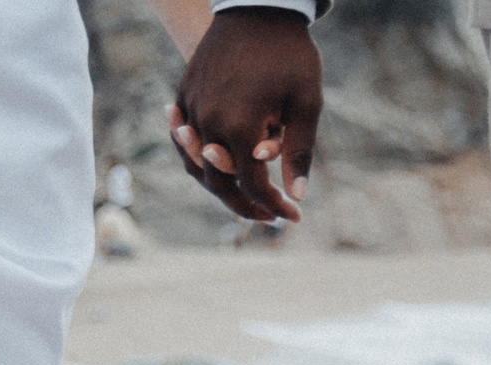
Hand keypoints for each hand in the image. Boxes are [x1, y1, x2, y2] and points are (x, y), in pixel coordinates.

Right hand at [171, 7, 320, 223]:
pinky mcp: (184, 92)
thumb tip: (298, 196)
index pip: (252, 184)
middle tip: (266, 216)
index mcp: (239, 127)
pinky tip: (212, 166)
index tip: (291, 217)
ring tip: (240, 198)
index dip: (272, 205)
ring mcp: (191, 106)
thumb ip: (299, 152)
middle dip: (244, 204)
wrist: (257, 8)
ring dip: (216, 184)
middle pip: (218, 181)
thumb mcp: (306, 104)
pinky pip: (184, 136)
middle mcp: (208, 121)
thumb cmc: (289, 56)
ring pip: (195, 163)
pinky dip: (196, 157)